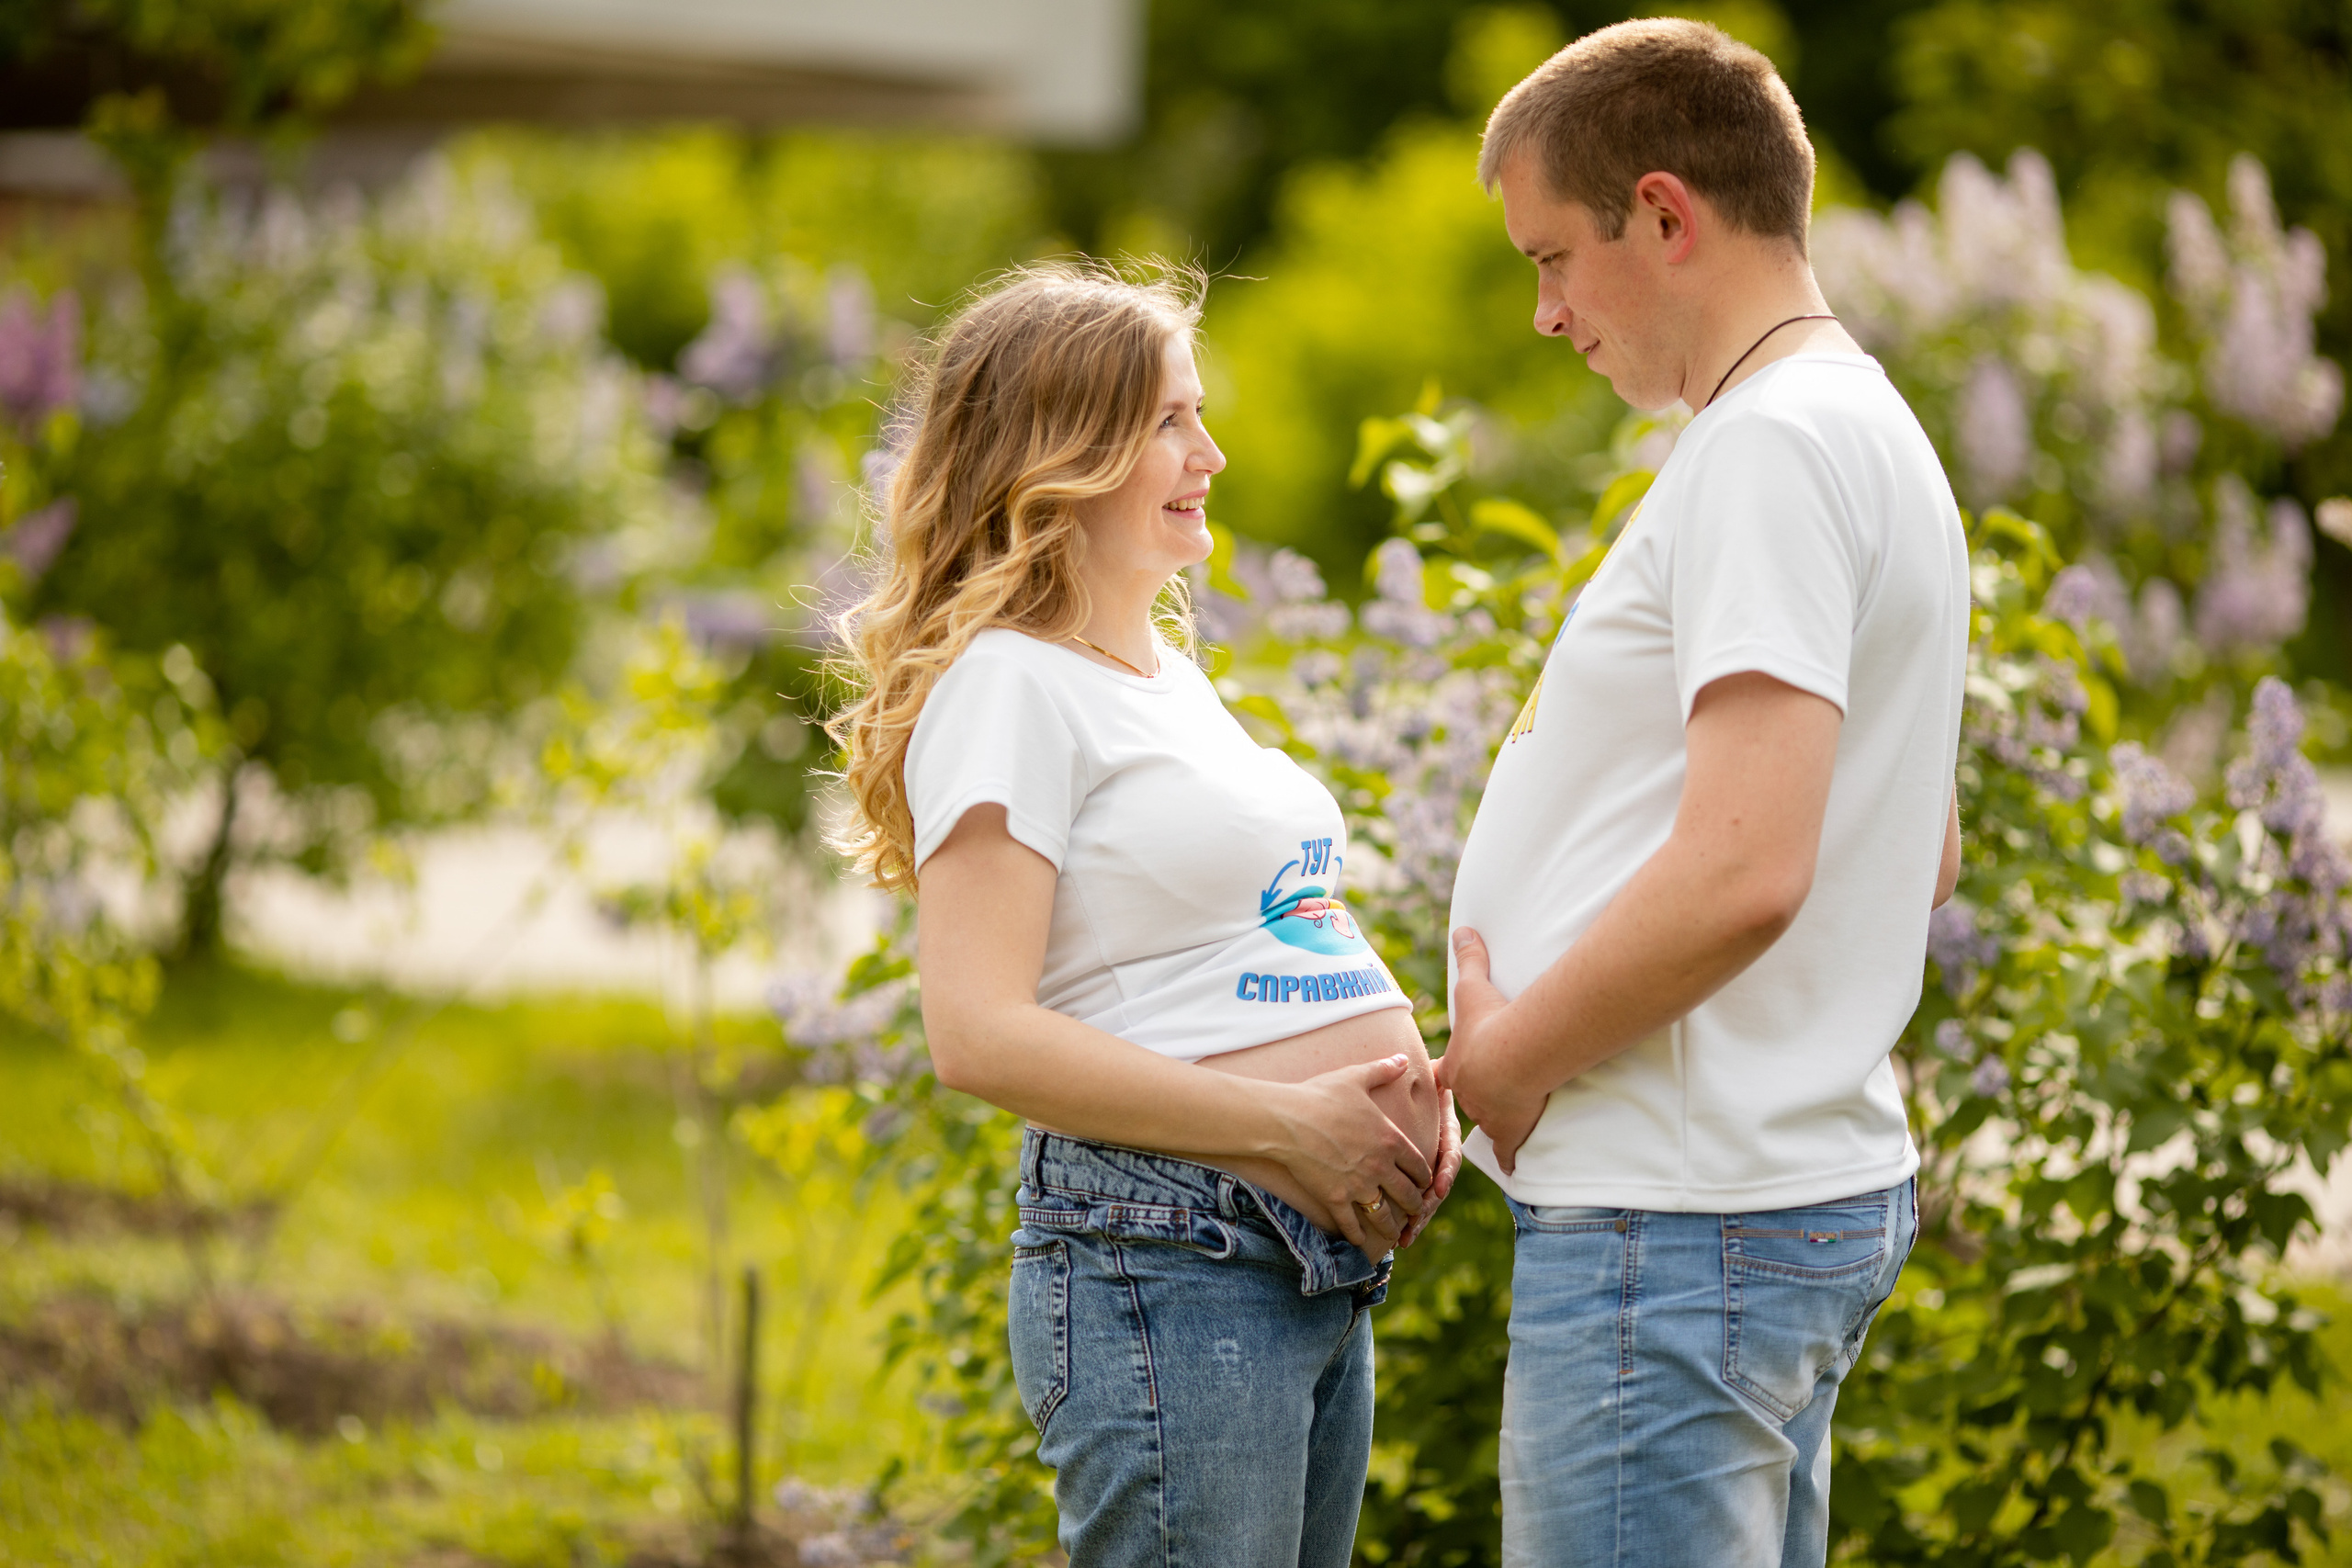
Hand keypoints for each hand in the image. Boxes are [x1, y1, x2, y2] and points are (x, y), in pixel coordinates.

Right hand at [1271, 1053, 1432, 1258]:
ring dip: (1391, 1227)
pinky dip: (1358, 1236)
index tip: (1424, 1183)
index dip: (1425, 1177)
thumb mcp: (1355, 1077)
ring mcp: (1358, 1185)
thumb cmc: (1320, 1095)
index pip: (1419, 1165)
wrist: (1286, 1119)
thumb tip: (1402, 1058)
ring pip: (1384, 1215)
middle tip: (1415, 1211)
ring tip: (1394, 1233)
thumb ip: (1383, 1070)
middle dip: (1414, 1205)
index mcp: (1390, 1139)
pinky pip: (1352, 1224)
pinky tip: (1360, 1241)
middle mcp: (1380, 1166)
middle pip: (1407, 1194)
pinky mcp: (1335, 1198)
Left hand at [1399, 1088, 1461, 1247]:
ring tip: (1405, 1236)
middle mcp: (1441, 1152)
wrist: (1421, 1082)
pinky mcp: (1416, 1177)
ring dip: (1418, 1218)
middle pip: (1438, 1184)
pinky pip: (1415, 1201)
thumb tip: (1440, 1068)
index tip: (1438, 1187)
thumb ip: (1442, 1074)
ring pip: (1428, 1199)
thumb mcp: (1438, 1074)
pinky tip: (1400, 1237)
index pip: (1451, 1154)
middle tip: (1415, 1221)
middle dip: (1428, 1205)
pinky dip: (1409, 1219)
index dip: (1445, 1171)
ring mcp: (1430, 1166)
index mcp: (1448, 1130)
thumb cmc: (1426, 1077)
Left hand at [1436, 927, 1549, 1174]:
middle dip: (1477, 1095)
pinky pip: (1509, 1150)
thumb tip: (1463, 930)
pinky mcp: (1511, 1131)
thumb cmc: (1491, 1021)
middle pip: (1468, 1099)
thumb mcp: (1474, 986)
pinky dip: (1512, 1158)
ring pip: (1488, 1121)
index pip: (1445, 1073)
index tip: (1446, 1077)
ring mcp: (1489, 1115)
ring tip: (1506, 1119)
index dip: (1447, 1073)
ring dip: (1497, 1119)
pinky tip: (1514, 1168)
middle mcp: (1469, 1094)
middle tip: (1488, 1091)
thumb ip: (1469, 959)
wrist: (1515, 1055)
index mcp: (1457, 1066)